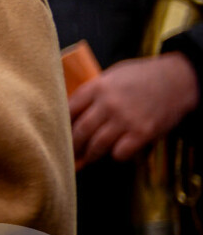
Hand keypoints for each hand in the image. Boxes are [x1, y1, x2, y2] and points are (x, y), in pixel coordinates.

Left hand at [69, 53, 199, 167]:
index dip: (61, 124)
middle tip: (67, 153)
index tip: (56, 133)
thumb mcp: (112, 75)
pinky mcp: (143, 133)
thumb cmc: (142, 76)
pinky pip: (121, 152)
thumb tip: (73, 109)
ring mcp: (126, 120)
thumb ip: (94, 91)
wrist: (178, 80)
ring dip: (90, 155)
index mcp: (97, 87)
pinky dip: (116, 156)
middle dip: (72, 145)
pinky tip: (115, 153)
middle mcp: (108, 104)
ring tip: (86, 158)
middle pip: (80, 131)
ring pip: (97, 145)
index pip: (68, 110)